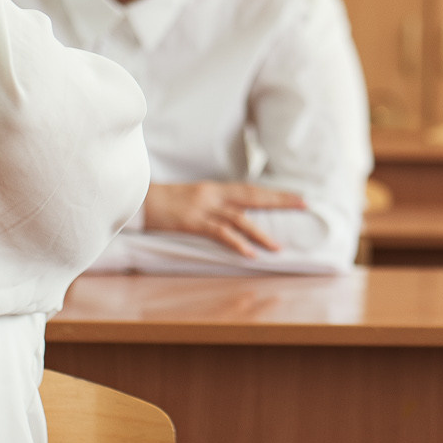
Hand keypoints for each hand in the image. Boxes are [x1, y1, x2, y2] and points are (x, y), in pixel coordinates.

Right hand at [143, 180, 306, 255]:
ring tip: (279, 247)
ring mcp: (203, 208)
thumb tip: (236, 214)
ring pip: (239, 219)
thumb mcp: (195, 198)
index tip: (298, 197)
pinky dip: (236, 243)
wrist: (138, 199)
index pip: (252, 189)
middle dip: (279, 201)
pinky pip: (218, 233)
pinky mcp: (192, 222)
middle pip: (253, 196)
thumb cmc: (165, 201)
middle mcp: (213, 194)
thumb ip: (215, 204)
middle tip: (304, 205)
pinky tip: (250, 254)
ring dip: (261, 234)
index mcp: (215, 189)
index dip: (275, 193)